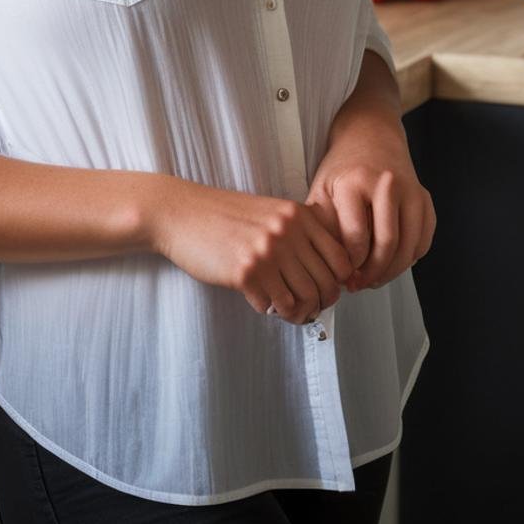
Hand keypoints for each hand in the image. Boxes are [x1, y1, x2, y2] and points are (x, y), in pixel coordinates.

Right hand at [147, 177, 354, 323]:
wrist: (181, 213)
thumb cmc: (224, 216)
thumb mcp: (271, 211)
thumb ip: (300, 232)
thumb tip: (330, 272)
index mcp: (298, 215)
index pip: (341, 259)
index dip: (339, 282)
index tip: (327, 289)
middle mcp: (288, 232)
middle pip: (327, 284)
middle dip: (322, 303)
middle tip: (309, 308)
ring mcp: (267, 252)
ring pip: (305, 299)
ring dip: (299, 312)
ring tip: (287, 311)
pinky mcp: (246, 272)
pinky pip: (276, 306)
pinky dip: (274, 311)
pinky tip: (263, 303)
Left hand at [306, 118, 435, 293]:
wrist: (370, 134)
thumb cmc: (343, 167)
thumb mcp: (322, 190)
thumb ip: (324, 225)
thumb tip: (329, 265)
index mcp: (355, 182)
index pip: (356, 238)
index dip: (350, 264)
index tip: (344, 273)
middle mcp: (387, 185)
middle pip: (387, 244)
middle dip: (373, 273)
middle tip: (360, 284)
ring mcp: (410, 190)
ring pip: (409, 246)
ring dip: (393, 271)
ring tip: (374, 279)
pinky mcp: (425, 198)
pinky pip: (423, 240)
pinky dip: (410, 258)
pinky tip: (393, 262)